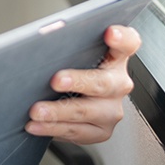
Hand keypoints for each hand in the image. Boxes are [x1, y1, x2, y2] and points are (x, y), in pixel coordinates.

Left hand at [25, 25, 141, 144]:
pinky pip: (76, 131)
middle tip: (56, 80)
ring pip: (86, 111)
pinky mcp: (101, 131)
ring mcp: (112, 109)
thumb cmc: (69, 70)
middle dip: (78, 81)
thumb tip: (38, 43)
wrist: (68, 102)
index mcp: (115, 57)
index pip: (128, 43)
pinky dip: (53, 128)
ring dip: (58, 111)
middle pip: (104, 82)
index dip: (122, 38)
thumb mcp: (70, 55)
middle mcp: (118, 83)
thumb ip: (64, 47)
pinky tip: (36, 125)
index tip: (110, 33)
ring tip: (37, 110)